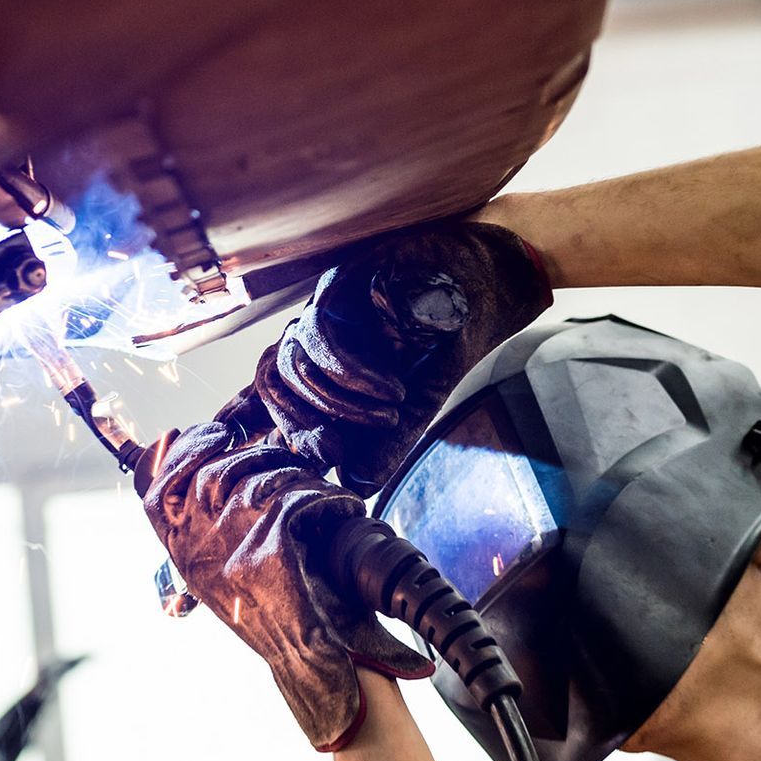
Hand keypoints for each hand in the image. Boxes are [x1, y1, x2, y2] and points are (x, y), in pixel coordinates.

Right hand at [138, 421, 432, 750]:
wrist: (305, 663)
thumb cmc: (273, 614)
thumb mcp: (221, 576)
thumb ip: (207, 531)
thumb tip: (204, 469)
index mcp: (183, 557)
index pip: (158, 492)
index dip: (184, 454)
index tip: (215, 435)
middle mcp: (198, 554)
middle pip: (214, 473)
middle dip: (253, 453)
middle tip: (281, 456)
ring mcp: (229, 552)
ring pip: (259, 480)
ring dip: (294, 472)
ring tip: (313, 484)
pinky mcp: (268, 555)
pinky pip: (296, 499)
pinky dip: (325, 497)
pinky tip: (341, 505)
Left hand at [255, 216, 551, 495]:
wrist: (489, 284)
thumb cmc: (447, 341)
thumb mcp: (418, 401)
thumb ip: (385, 440)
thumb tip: (355, 483)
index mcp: (320, 360)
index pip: (271, 393)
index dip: (276, 428)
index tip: (313, 458)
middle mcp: (316, 330)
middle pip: (275, 379)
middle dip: (305, 422)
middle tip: (341, 449)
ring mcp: (327, 302)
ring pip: (293, 358)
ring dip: (337, 400)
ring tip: (388, 414)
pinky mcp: (347, 277)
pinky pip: (324, 329)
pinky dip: (352, 372)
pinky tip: (391, 390)